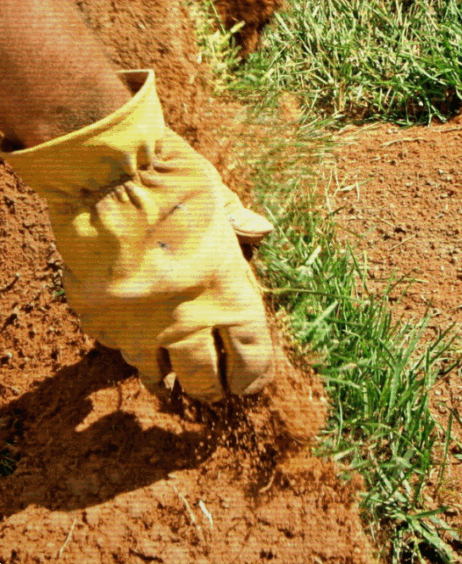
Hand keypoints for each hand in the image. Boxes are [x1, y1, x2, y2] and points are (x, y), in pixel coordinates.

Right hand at [1, 70, 275, 401]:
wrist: (106, 174)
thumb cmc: (172, 178)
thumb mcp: (217, 197)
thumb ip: (238, 223)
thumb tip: (262, 229)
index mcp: (228, 291)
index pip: (251, 355)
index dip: (253, 375)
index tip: (250, 384)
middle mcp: (187, 318)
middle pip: (204, 379)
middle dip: (211, 387)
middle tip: (212, 389)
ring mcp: (138, 324)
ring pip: (153, 373)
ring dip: (163, 376)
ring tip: (166, 381)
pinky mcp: (98, 318)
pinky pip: (113, 345)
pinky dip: (123, 344)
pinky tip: (127, 338)